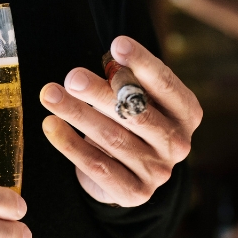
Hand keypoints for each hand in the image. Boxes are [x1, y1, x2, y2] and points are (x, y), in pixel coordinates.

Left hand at [40, 35, 201, 206]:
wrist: (127, 175)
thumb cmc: (129, 122)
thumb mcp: (135, 98)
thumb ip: (127, 80)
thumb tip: (111, 60)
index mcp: (186, 113)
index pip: (165, 84)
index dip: (142, 63)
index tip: (117, 44)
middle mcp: (178, 144)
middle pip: (135, 113)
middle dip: (101, 93)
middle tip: (72, 77)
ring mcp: (158, 172)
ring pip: (112, 138)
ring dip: (77, 114)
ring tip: (50, 94)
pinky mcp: (134, 193)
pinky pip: (96, 165)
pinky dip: (70, 144)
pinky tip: (50, 124)